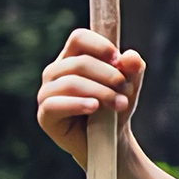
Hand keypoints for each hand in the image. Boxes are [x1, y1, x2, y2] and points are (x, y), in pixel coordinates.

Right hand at [37, 28, 145, 165]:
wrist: (110, 141)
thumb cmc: (115, 108)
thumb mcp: (128, 87)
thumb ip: (132, 70)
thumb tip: (132, 57)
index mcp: (73, 58)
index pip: (79, 38)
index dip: (99, 45)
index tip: (118, 60)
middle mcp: (56, 72)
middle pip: (80, 62)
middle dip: (108, 75)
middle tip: (125, 89)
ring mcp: (47, 93)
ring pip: (71, 82)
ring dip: (101, 92)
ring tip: (120, 104)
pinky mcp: (45, 115)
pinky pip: (56, 104)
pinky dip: (78, 104)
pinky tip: (94, 107)